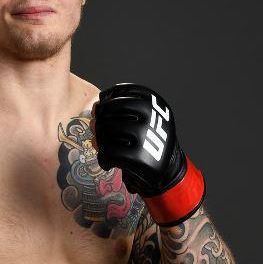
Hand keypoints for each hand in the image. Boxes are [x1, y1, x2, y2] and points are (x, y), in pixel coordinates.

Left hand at [92, 83, 203, 226]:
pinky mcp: (140, 158)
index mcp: (156, 105)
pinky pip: (109, 152)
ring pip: (108, 129)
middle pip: (111, 109)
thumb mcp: (145, 120)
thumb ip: (122, 111)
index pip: (126, 91)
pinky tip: (107, 163)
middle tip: (96, 128)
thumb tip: (95, 108)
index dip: (110, 95)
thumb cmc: (148, 142)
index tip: (102, 100)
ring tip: (102, 146)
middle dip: (99, 118)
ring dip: (99, 138)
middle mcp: (153, 117)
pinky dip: (103, 158)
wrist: (167, 172)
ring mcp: (147, 137)